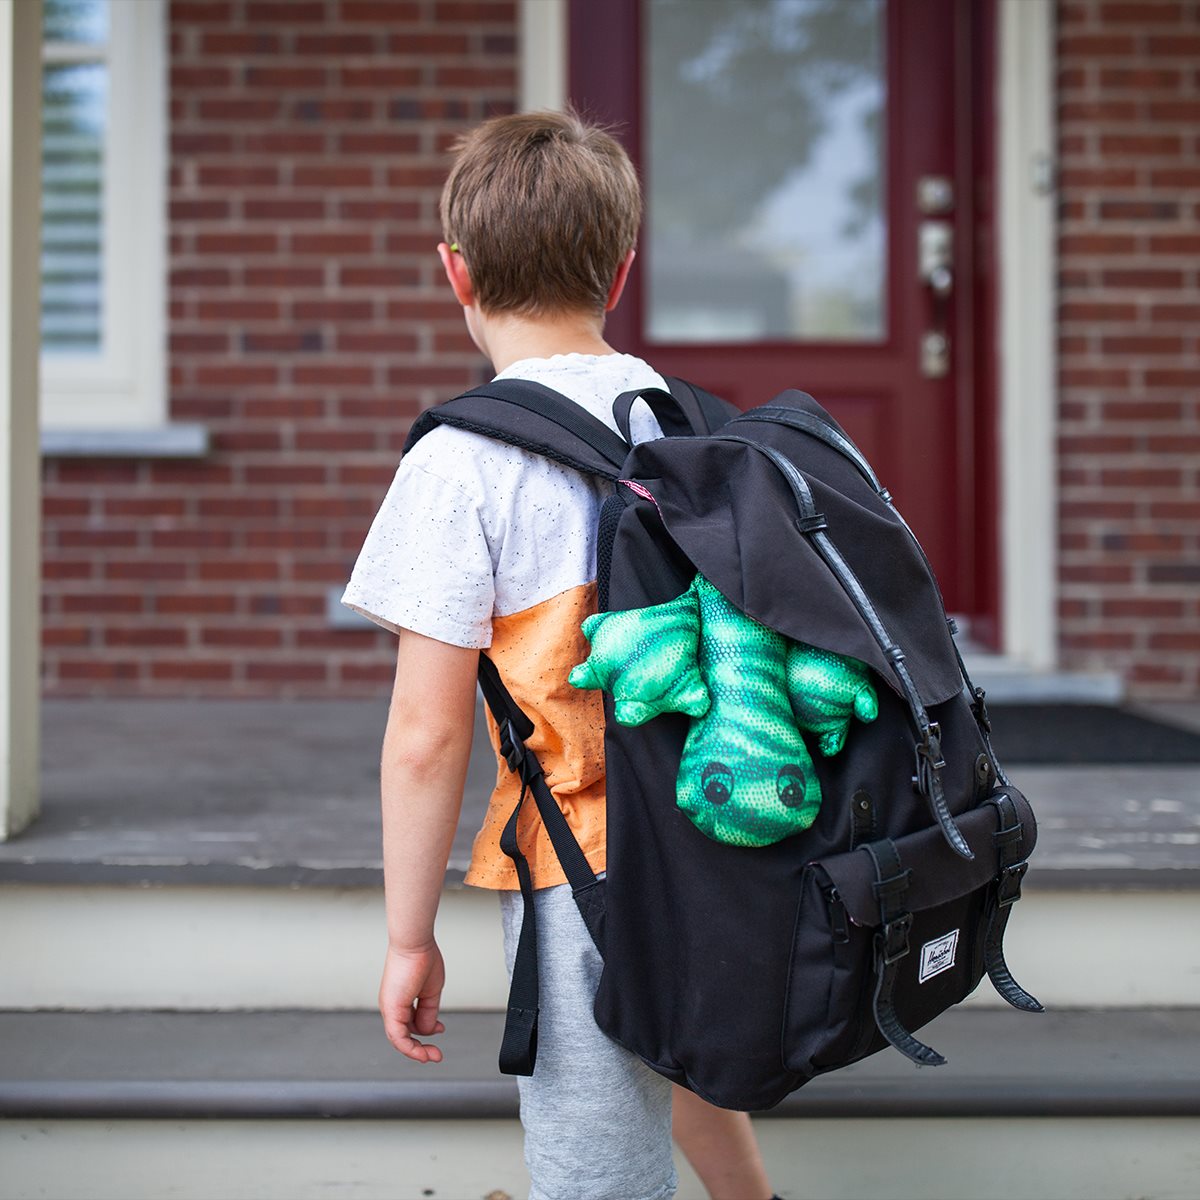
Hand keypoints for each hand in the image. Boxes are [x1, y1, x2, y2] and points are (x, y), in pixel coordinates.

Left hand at [379, 940, 446, 1062]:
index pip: (410, 1024)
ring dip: (417, 1051)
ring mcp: (390, 1008)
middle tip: (436, 1054)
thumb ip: (429, 1012)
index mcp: (401, 999)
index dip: (426, 1031)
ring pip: (399, 1040)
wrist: (414, 943)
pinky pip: (397, 1037)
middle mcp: (393, 1006)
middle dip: (421, 1047)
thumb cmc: (422, 958)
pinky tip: (422, 1054)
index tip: (441, 1029)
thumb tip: (429, 1029)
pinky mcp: (391, 1009)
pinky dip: (410, 1048)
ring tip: (433, 1056)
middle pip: (404, 1035)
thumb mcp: (431, 991)